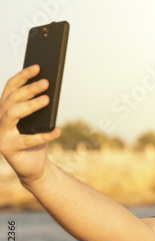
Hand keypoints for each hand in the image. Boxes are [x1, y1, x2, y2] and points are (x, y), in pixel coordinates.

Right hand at [0, 65, 60, 185]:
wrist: (35, 166)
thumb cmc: (37, 140)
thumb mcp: (40, 121)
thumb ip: (40, 107)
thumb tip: (49, 88)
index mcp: (5, 108)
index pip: (10, 87)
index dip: (23, 76)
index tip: (38, 66)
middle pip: (11, 99)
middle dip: (28, 89)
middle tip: (46, 83)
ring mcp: (1, 134)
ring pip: (12, 114)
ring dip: (30, 105)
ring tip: (47, 100)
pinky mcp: (8, 148)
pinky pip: (26, 140)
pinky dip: (44, 135)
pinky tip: (57, 131)